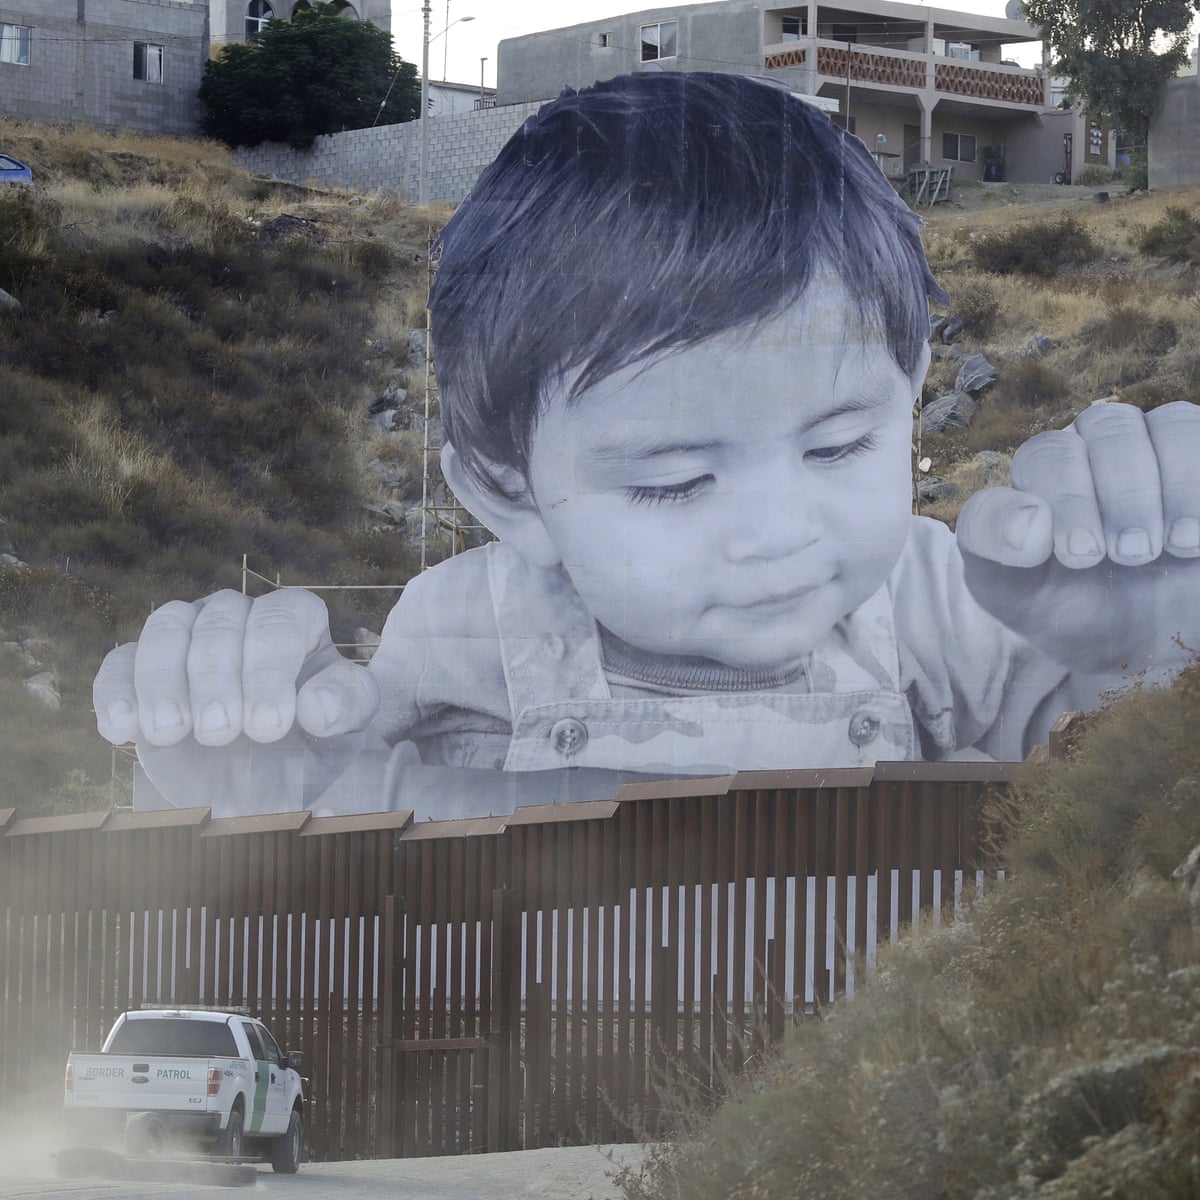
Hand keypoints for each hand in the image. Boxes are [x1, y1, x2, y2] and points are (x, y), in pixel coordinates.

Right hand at [93, 589, 380, 811]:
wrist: (266, 781)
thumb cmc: (313, 744)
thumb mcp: (346, 730)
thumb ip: (347, 706)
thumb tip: (316, 705)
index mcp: (295, 618)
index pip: (280, 621)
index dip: (270, 671)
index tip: (269, 726)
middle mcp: (238, 615)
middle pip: (219, 623)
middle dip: (216, 680)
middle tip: (221, 733)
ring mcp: (186, 635)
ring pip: (165, 630)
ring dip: (163, 681)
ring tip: (170, 732)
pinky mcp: (140, 668)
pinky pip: (118, 663)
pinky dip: (115, 693)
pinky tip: (122, 731)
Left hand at [956, 402, 1199, 674]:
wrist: (1138, 644)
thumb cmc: (1067, 606)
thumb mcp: (1007, 585)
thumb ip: (987, 541)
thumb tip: (1030, 517)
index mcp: (1046, 469)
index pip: (1048, 454)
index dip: (1066, 498)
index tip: (1080, 557)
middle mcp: (1104, 446)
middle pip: (1110, 427)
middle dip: (1121, 493)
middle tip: (1130, 554)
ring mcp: (1165, 451)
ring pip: (1172, 422)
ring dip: (1175, 483)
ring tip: (1175, 545)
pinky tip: (1197, 536)